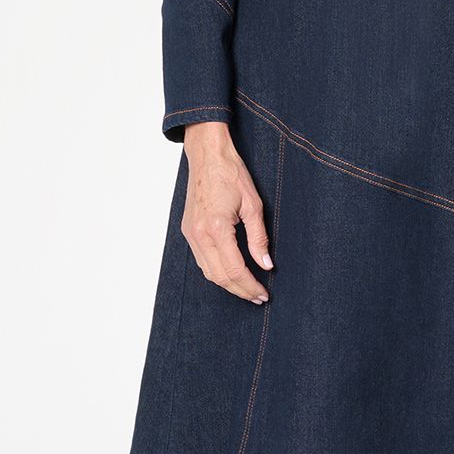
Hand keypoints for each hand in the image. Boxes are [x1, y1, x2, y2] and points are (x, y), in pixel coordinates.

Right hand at [178, 121, 271, 303]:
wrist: (207, 156)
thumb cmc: (231, 174)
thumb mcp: (253, 205)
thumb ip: (259, 238)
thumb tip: (266, 264)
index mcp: (216, 228)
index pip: (235, 269)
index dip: (250, 286)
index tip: (263, 293)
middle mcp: (199, 234)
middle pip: (219, 276)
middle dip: (240, 290)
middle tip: (258, 297)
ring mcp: (190, 233)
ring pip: (207, 271)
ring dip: (227, 284)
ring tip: (247, 288)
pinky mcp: (187, 230)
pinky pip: (201, 260)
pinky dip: (216, 271)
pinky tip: (230, 272)